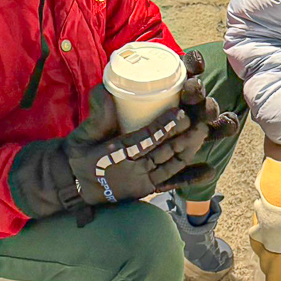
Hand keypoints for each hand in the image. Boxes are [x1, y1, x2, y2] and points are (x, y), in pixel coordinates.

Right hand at [8, 50, 238, 223]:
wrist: (71, 184)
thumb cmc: (78, 154)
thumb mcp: (83, 134)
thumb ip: (98, 115)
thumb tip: (107, 91)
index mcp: (117, 154)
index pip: (145, 140)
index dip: (164, 127)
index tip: (180, 113)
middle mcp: (133, 171)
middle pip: (165, 152)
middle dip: (186, 135)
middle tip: (201, 118)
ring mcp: (142, 182)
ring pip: (172, 165)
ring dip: (190, 149)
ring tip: (204, 132)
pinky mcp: (146, 189)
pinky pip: (171, 184)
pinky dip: (190, 178)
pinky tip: (209, 170)